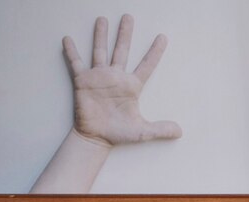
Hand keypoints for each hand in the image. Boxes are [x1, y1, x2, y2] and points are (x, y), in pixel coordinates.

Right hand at [62, 14, 180, 147]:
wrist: (96, 138)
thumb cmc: (119, 133)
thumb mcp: (143, 131)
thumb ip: (161, 129)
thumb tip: (180, 132)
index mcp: (132, 86)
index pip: (146, 65)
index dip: (155, 52)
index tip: (163, 37)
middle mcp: (116, 77)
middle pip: (122, 50)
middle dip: (125, 34)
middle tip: (128, 17)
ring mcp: (99, 77)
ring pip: (100, 51)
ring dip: (101, 35)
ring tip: (102, 19)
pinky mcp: (83, 81)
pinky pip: (76, 63)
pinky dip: (71, 51)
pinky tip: (68, 39)